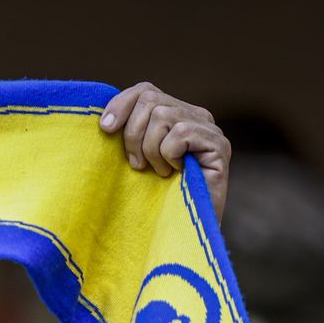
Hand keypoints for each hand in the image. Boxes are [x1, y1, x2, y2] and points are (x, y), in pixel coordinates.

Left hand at [100, 82, 230, 220]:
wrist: (178, 232)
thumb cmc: (150, 199)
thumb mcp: (131, 160)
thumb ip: (126, 134)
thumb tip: (103, 120)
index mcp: (173, 114)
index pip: (144, 90)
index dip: (120, 104)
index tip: (104, 129)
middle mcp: (195, 116)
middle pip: (150, 100)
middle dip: (133, 134)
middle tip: (136, 165)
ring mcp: (210, 129)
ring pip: (163, 116)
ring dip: (151, 150)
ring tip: (158, 171)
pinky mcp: (219, 145)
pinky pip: (180, 134)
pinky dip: (169, 155)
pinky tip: (175, 172)